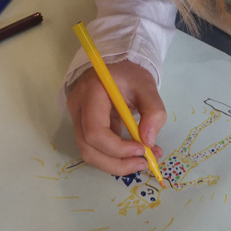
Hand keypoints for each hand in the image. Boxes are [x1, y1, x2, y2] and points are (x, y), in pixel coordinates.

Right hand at [66, 61, 165, 175]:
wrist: (119, 67)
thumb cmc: (131, 74)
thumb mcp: (147, 87)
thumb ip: (153, 112)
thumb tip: (148, 141)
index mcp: (91, 93)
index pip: (95, 131)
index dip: (117, 147)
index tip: (142, 149)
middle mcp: (78, 108)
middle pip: (88, 148)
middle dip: (117, 162)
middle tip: (144, 163)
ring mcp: (77, 118)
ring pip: (89, 152)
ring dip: (116, 163)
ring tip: (143, 160)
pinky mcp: (84, 126)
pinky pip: (95, 148)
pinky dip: (115, 157)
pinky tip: (135, 153)